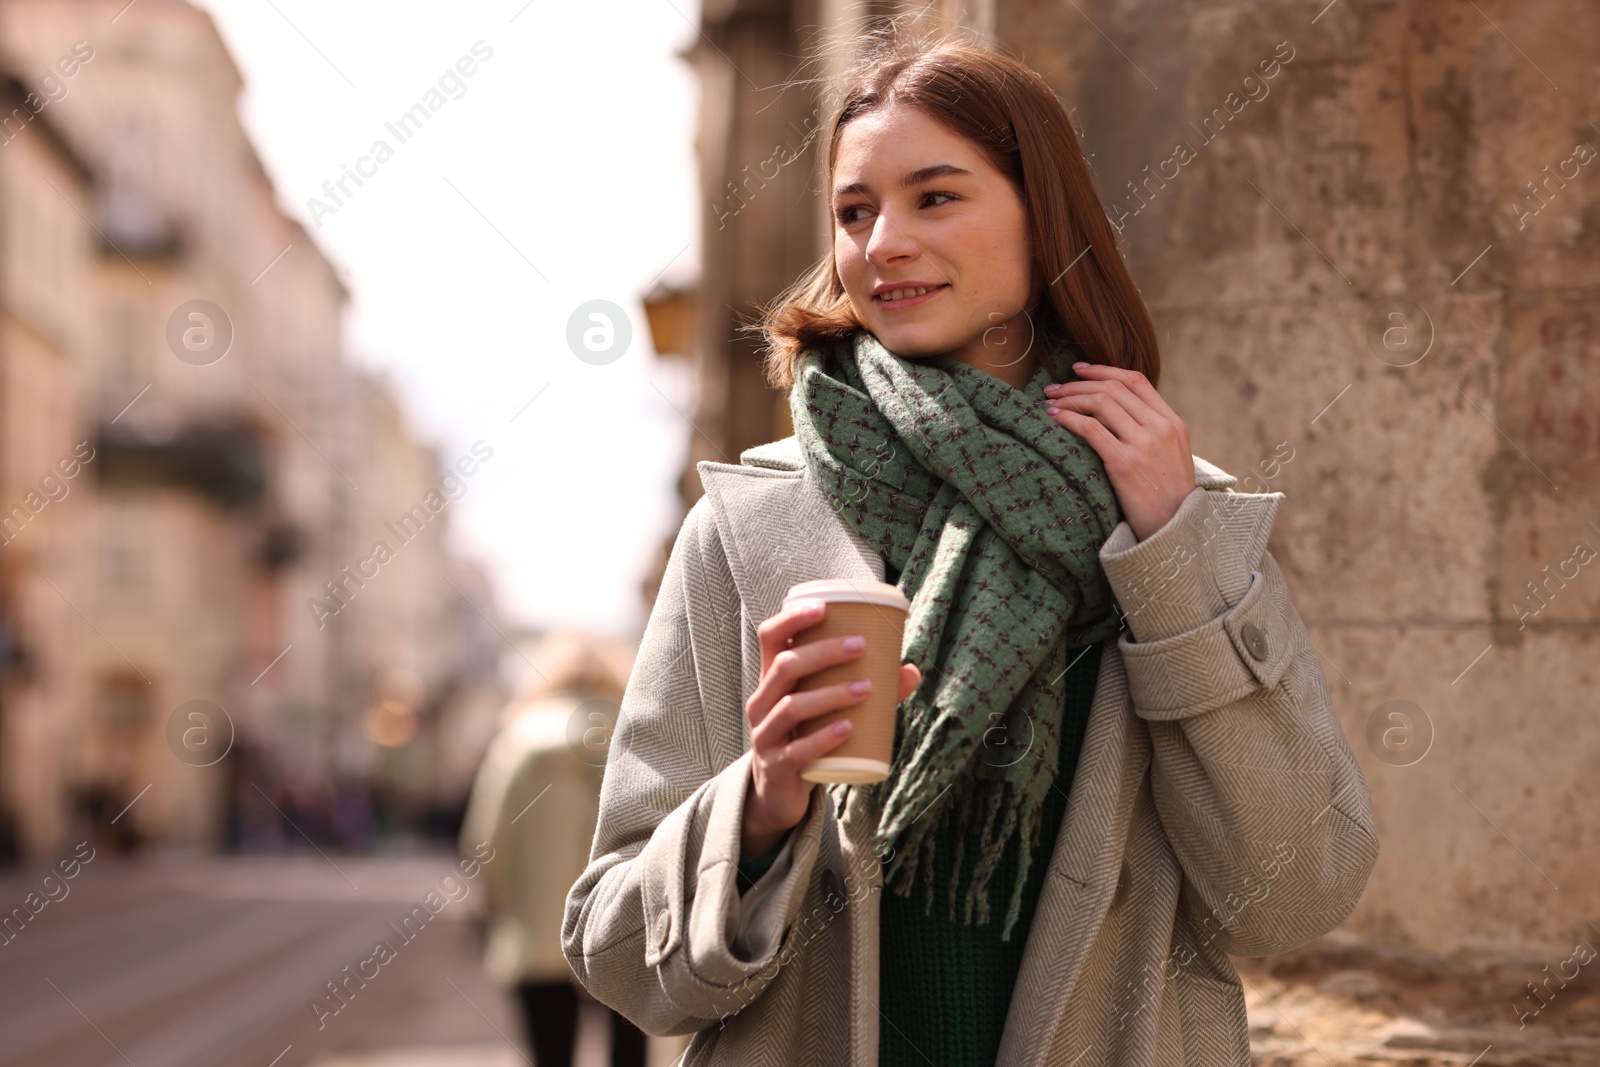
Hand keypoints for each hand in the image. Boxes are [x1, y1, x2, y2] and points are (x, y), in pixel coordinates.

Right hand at [743, 600, 921, 857]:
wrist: (778, 793)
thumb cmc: (806, 736)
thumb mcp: (826, 709)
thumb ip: (865, 689)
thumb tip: (911, 670)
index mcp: (771, 680)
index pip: (769, 638)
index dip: (792, 618)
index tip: (823, 607)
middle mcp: (761, 703)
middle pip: (784, 667)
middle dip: (823, 653)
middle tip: (860, 646)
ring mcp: (764, 736)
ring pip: (791, 707)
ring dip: (831, 694)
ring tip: (866, 688)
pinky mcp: (775, 768)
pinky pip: (797, 750)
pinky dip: (823, 738)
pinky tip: (848, 729)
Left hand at [1042, 361, 1194, 541]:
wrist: (1175, 532)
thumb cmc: (1167, 499)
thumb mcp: (1171, 457)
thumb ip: (1152, 432)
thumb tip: (1118, 414)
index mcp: (1173, 422)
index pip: (1135, 380)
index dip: (1103, 369)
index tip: (1078, 369)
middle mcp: (1160, 428)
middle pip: (1113, 388)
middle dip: (1078, 384)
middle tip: (1054, 388)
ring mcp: (1144, 445)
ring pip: (1100, 403)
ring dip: (1069, 398)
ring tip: (1049, 402)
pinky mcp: (1124, 463)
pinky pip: (1090, 428)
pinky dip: (1068, 418)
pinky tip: (1053, 418)